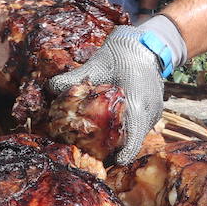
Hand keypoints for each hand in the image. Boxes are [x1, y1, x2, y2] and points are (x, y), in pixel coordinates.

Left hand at [49, 27, 163, 164]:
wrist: (146, 43)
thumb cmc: (122, 53)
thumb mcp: (96, 64)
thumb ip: (73, 78)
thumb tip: (51, 89)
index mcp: (138, 103)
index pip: (134, 139)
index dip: (123, 155)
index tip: (111, 162)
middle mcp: (150, 112)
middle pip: (132, 140)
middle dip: (114, 148)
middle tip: (94, 150)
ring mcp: (154, 112)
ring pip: (136, 134)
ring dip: (121, 137)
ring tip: (101, 138)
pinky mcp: (153, 111)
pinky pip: (140, 127)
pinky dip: (127, 128)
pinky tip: (112, 123)